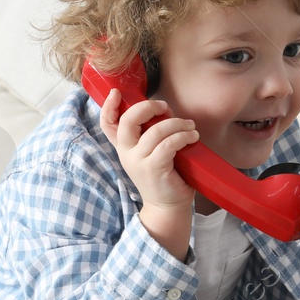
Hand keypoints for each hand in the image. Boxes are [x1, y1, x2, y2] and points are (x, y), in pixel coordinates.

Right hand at [98, 88, 198, 210]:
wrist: (167, 207)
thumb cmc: (163, 176)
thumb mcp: (150, 153)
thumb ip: (149, 133)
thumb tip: (164, 109)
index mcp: (124, 147)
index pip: (107, 124)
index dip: (108, 107)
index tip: (116, 93)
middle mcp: (127, 153)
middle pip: (128, 120)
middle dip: (148, 107)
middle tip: (165, 107)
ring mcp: (138, 161)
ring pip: (156, 131)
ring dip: (177, 124)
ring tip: (190, 127)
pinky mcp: (154, 169)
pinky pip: (169, 144)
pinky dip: (183, 136)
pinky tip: (192, 137)